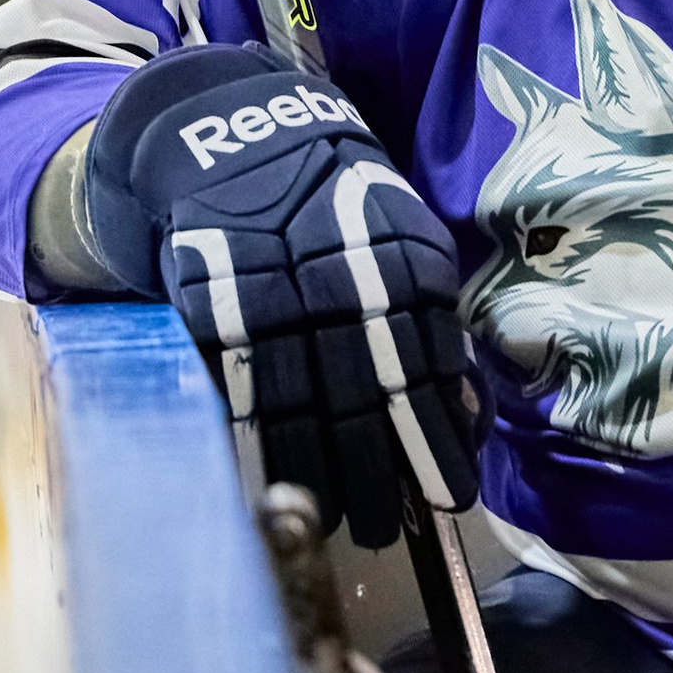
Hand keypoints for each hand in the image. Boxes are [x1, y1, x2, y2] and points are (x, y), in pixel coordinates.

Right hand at [82, 42, 478, 543]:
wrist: (235, 143)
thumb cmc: (338, 207)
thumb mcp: (398, 240)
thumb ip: (425, 318)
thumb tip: (460, 405)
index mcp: (398, 268)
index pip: (424, 374)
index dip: (436, 444)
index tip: (451, 497)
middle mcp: (338, 287)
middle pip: (364, 401)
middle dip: (380, 474)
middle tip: (391, 530)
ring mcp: (269, 300)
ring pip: (299, 406)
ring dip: (320, 473)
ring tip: (340, 522)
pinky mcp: (213, 310)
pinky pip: (238, 390)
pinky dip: (256, 441)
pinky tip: (273, 478)